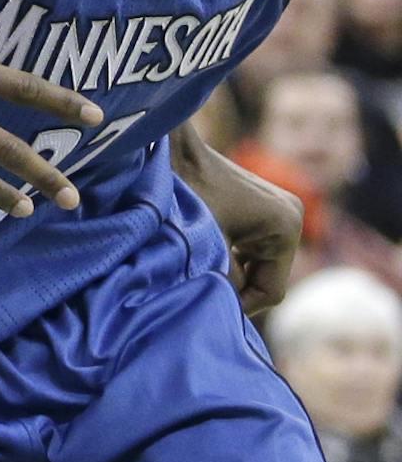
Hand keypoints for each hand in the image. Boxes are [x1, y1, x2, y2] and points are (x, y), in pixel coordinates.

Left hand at [182, 142, 301, 314]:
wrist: (169, 150)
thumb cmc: (184, 196)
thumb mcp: (205, 247)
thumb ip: (222, 282)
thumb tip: (226, 311)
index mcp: (285, 228)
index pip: (270, 291)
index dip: (240, 307)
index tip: (207, 310)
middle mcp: (291, 218)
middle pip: (265, 278)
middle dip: (234, 288)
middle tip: (198, 295)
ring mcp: (279, 210)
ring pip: (255, 264)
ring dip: (228, 273)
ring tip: (196, 276)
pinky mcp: (262, 208)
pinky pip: (249, 248)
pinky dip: (228, 257)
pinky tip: (202, 257)